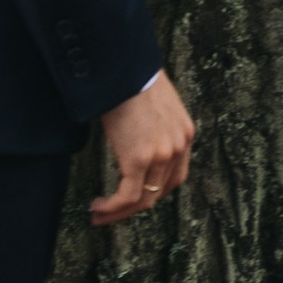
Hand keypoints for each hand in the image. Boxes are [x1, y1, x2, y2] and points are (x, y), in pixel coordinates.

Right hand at [90, 68, 194, 223]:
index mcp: (185, 134)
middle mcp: (178, 147)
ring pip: (143, 199)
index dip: (153, 192)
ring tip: (99, 214)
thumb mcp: (155, 105)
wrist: (124, 68)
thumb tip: (136, 138)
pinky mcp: (139, 159)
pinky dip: (112, 207)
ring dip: (119, 212)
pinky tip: (98, 206)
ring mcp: (161, 155)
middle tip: (111, 213)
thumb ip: (154, 126)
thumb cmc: (131, 79)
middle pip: (159, 192)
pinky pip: (127, 196)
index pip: (174, 177)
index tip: (132, 198)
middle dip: (134, 207)